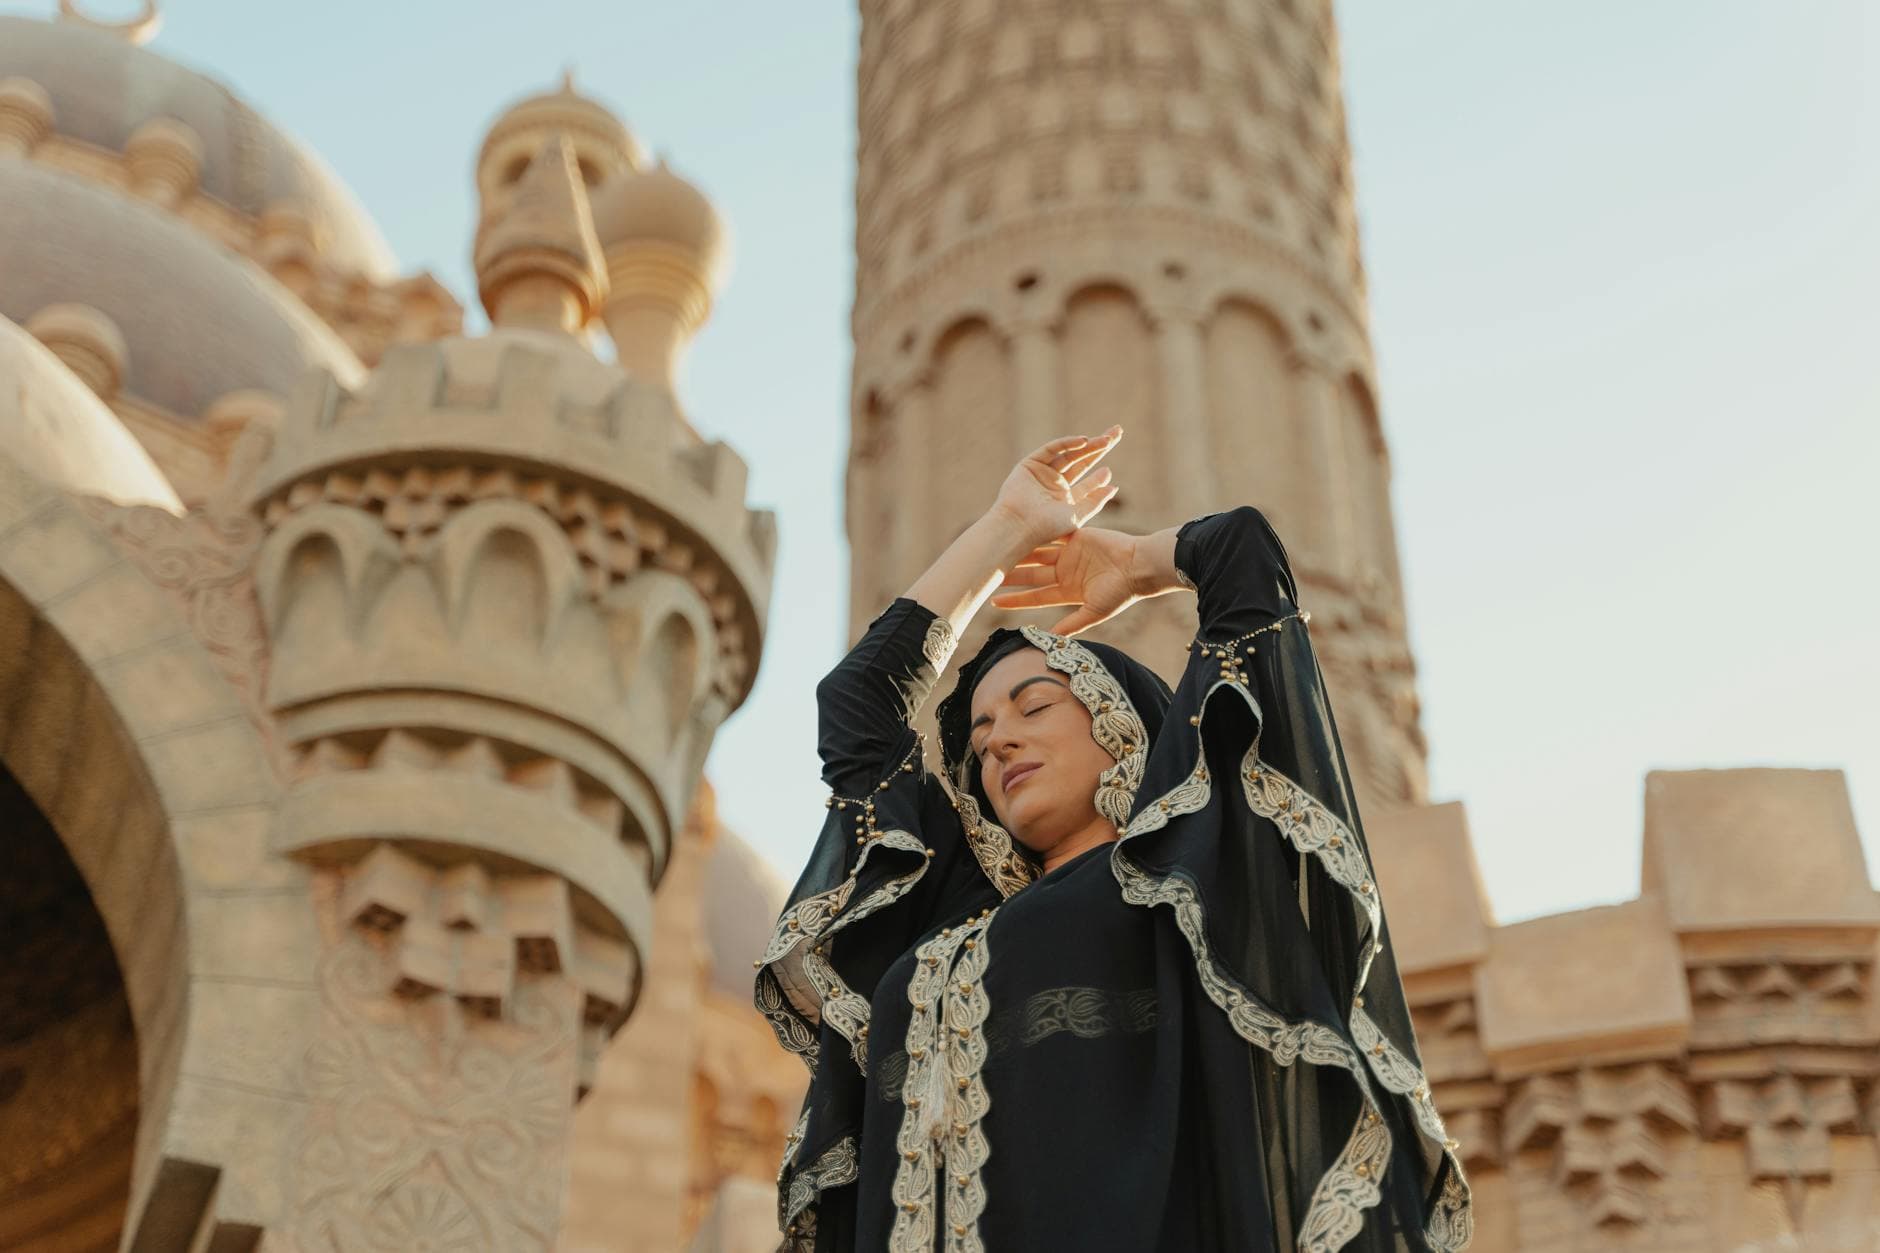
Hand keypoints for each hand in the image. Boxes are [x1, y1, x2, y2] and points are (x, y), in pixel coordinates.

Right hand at [986, 427, 1122, 549]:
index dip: (1100, 476)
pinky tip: (1084, 441)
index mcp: (1065, 499)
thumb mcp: (1077, 516)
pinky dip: (1067, 443)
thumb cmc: (1047, 527)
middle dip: (1099, 447)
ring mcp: (1042, 472)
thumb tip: (1114, 487)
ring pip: (1069, 454)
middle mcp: (1054, 484)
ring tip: (1107, 440)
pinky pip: (1052, 449)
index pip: (1087, 483)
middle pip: (1081, 461)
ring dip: (1088, 445)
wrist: (1019, 526)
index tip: (1108, 471)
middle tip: (1117, 433)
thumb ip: (1095, 502)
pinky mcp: (1031, 463)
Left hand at [990, 525, 1144, 635]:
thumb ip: (1071, 625)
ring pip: (1038, 552)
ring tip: (998, 549)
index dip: (1015, 599)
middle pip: (1032, 574)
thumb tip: (1049, 641)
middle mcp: (1065, 572)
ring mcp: (1070, 553)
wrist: (1139, 565)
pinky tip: (1018, 529)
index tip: (994, 601)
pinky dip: (1038, 531)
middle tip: (989, 571)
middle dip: (1011, 574)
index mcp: (1068, 591)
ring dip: (1020, 551)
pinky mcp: (1076, 535)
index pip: (1035, 596)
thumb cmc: (1121, 591)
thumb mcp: (1094, 612)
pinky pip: (1053, 532)